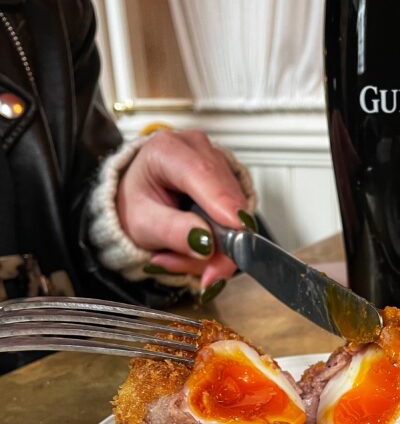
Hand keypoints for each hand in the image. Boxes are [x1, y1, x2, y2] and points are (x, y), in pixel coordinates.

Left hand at [116, 130, 247, 288]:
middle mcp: (197, 148)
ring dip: (220, 245)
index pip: (202, 174)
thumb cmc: (137, 203)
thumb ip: (172, 232)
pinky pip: (239, 214)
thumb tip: (205, 243)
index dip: (223, 203)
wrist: (138, 197)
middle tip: (209, 274)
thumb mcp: (142, 224)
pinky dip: (224, 239)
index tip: (238, 232)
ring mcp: (217, 161)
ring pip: (236, 208)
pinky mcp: (230, 179)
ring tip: (187, 256)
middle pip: (225, 195)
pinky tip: (201, 244)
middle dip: (223, 241)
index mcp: (167, 150)